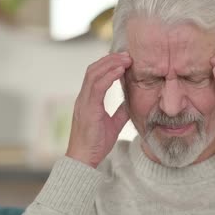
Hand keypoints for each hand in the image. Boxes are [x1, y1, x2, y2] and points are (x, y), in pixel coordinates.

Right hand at [66, 52, 131, 166]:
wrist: (84, 160)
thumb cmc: (96, 144)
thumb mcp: (113, 124)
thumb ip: (120, 111)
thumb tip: (131, 102)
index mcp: (88, 100)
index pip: (95, 75)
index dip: (108, 64)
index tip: (124, 59)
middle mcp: (83, 98)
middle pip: (93, 69)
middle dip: (110, 59)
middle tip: (127, 54)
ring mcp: (84, 102)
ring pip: (94, 74)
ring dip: (111, 64)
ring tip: (126, 58)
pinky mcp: (88, 109)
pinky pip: (97, 87)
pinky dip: (108, 76)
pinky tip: (120, 71)